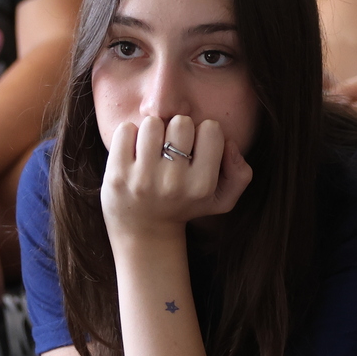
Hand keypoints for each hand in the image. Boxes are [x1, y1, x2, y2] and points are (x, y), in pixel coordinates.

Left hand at [102, 114, 253, 240]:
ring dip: (153, 131)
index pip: (211, 128)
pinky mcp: (116, 175)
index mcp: (201, 186)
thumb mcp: (222, 200)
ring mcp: (142, 179)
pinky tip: (133, 153)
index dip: (203, 134)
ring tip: (152, 149)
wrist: (142, 234)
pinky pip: (126, 130)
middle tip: (172, 149)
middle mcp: (173, 183)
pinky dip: (129, 135)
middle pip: (182, 121)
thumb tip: (229, 143)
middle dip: (177, 130)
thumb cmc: (184, 207)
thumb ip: (240, 173)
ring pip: (153, 123)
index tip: (195, 149)